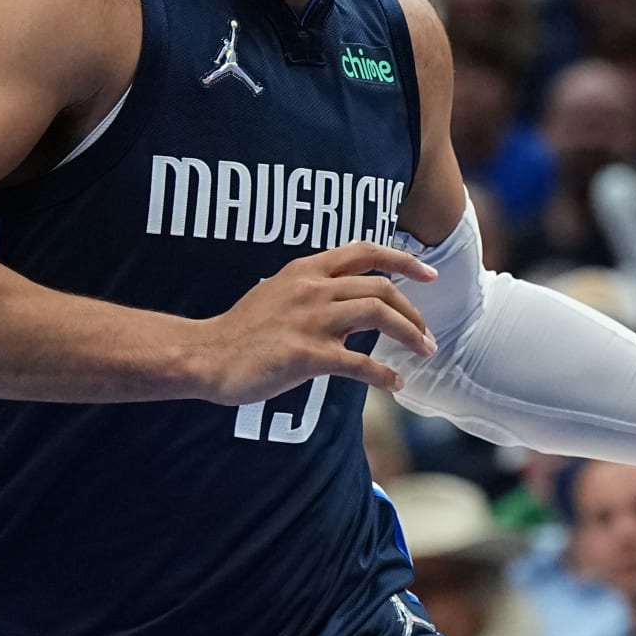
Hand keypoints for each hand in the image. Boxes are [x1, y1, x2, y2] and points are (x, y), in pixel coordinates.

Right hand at [199, 240, 438, 405]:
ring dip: (410, 334)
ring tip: (424, 351)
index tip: (429, 273)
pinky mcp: (306, 354)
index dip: (404, 260)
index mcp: (306, 269)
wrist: (206, 355)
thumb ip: (314, 295)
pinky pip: (358, 362)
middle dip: (413, 311)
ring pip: (378, 314)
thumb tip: (350, 311)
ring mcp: (310, 320)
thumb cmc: (240, 332)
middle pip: (380, 286)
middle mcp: (312, 288)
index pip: (365, 251)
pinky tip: (396, 384)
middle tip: (427, 335)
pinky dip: (384, 375)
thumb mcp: (278, 295)